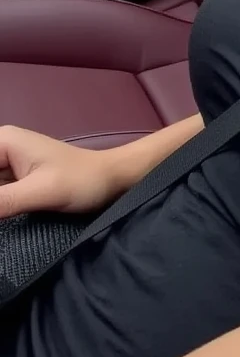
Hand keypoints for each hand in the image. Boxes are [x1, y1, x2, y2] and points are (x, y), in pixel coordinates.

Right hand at [0, 126, 119, 218]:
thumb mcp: (39, 193)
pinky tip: (5, 215)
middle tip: (7, 208)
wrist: (112, 180)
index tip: (1, 201)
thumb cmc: (82, 181)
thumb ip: (1, 203)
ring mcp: (8, 166)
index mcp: (4, 141)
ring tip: (11, 209)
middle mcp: (2, 148)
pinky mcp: (15, 181)